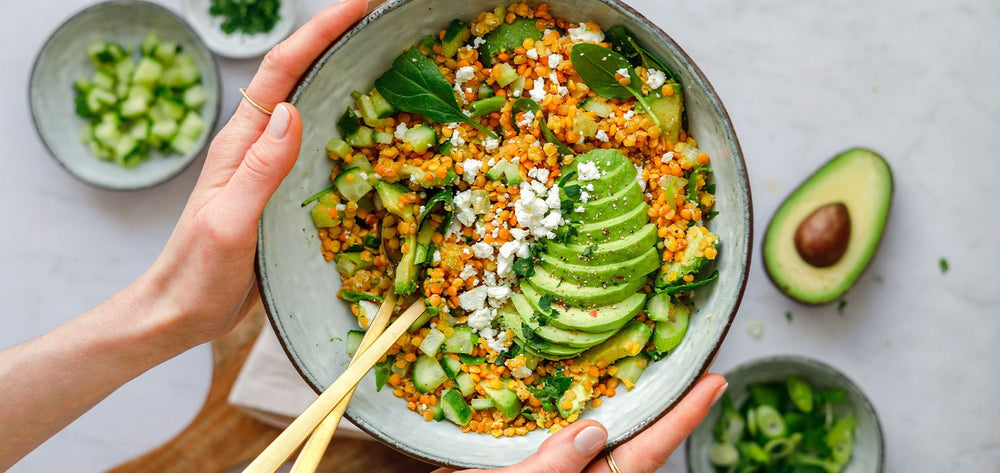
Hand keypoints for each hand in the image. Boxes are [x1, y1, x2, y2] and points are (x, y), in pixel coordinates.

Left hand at [146, 0, 368, 345]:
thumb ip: (260, 170)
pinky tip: (369, 127)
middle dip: (335, 38)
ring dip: (342, 74)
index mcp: (240, 144)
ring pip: (310, 106)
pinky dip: (344, 123)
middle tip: (379, 18)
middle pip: (297, 76)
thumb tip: (291, 111)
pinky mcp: (282, 191)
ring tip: (383, 55)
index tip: (355, 5)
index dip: (317, 33)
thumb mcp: (229, 223)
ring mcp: (269, 167)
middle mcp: (256, 146)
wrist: (180, 312)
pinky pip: (318, 145)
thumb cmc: (197, 274)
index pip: (281, 73)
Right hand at [434, 374, 726, 472]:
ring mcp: (566, 470)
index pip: (648, 450)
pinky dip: (577, 415)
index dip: (685, 416)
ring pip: (602, 439)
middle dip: (664, 405)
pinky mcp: (540, 464)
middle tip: (694, 367)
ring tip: (645, 369)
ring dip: (622, 406)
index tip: (718, 382)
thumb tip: (592, 432)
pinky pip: (567, 440)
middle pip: (635, 441)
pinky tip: (578, 393)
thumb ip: (553, 468)